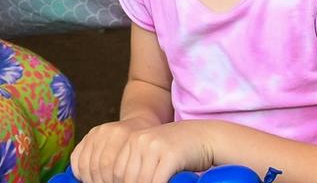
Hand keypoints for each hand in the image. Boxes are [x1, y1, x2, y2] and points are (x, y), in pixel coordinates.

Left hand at [71, 119, 212, 182]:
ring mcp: (155, 146)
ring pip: (140, 180)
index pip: (114, 170)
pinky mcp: (171, 153)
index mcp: (130, 140)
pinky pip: (157, 179)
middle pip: (124, 176)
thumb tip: (116, 180)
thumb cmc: (175, 152)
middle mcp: (140, 140)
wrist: (202, 137)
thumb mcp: (150, 154)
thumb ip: (133, 167)